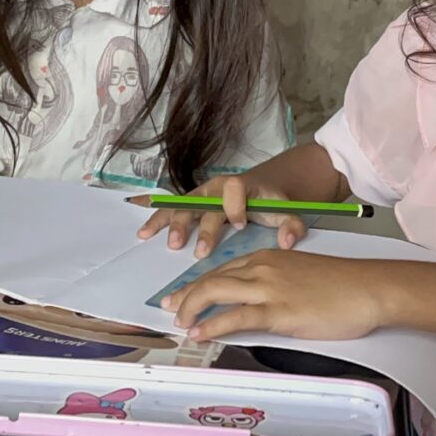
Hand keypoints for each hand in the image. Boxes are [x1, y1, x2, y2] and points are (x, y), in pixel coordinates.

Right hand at [135, 174, 307, 257]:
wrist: (261, 188)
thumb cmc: (271, 202)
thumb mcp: (287, 209)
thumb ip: (292, 224)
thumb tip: (288, 242)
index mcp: (241, 185)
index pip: (235, 190)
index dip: (235, 206)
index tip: (239, 224)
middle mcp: (216, 188)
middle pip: (203, 202)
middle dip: (198, 226)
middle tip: (194, 249)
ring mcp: (200, 195)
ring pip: (183, 206)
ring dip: (172, 224)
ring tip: (164, 242)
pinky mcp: (191, 205)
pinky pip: (171, 209)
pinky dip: (157, 219)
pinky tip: (143, 233)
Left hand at [161, 249, 386, 341]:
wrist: (369, 287)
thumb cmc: (343, 286)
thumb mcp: (301, 277)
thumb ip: (276, 286)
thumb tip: (256, 306)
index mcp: (267, 257)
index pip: (222, 270)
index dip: (197, 284)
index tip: (181, 296)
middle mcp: (262, 268)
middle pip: (211, 278)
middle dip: (184, 295)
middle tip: (169, 309)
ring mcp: (269, 288)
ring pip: (216, 291)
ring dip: (191, 308)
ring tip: (179, 324)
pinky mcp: (279, 310)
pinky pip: (236, 316)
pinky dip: (213, 325)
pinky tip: (200, 334)